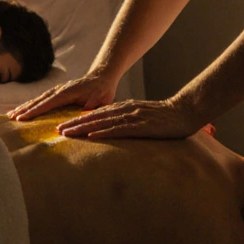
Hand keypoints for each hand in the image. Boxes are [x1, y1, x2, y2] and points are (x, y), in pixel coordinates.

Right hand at [7, 74, 118, 120]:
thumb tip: (84, 111)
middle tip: (10, 118)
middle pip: (38, 100)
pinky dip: (30, 105)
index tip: (22, 118)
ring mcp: (56, 91)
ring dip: (24, 107)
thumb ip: (93, 104)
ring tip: (10, 115)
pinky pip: (41, 100)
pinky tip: (22, 111)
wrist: (102, 78)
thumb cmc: (102, 90)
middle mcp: (59, 90)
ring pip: (37, 99)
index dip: (34, 111)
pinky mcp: (57, 94)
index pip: (48, 103)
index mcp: (67, 92)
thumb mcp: (101, 99)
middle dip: (24, 109)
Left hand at [54, 96, 202, 139]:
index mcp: (125, 108)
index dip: (79, 119)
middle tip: (57, 130)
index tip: (64, 126)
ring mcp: (133, 117)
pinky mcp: (142, 126)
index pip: (97, 114)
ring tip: (67, 133)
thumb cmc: (166, 118)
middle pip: (95, 116)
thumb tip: (113, 130)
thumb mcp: (143, 117)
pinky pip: (120, 129)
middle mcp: (125, 110)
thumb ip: (128, 122)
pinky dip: (104, 132)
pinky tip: (92, 135)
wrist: (186, 111)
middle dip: (74, 123)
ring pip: (102, 122)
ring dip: (83, 128)